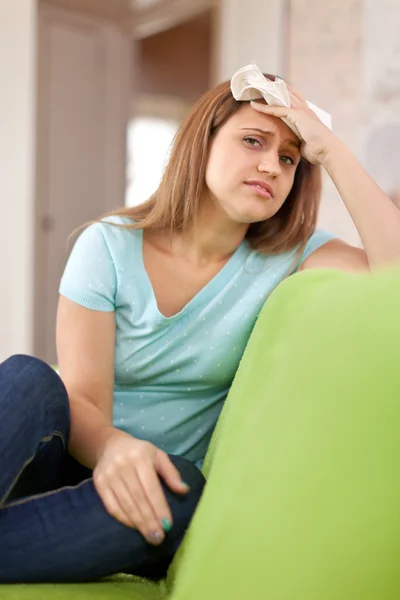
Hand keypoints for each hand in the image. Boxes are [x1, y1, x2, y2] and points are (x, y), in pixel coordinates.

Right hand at [93, 430, 189, 544]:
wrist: (111, 445)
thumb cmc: (140, 453)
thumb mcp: (158, 456)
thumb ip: (171, 473)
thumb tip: (185, 490)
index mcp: (141, 456)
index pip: (151, 487)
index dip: (159, 507)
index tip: (167, 525)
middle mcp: (123, 464)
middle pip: (138, 498)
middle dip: (149, 520)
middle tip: (158, 538)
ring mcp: (109, 474)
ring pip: (125, 504)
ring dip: (138, 523)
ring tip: (149, 536)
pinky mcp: (99, 482)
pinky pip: (111, 506)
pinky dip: (123, 518)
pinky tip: (133, 527)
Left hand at [250, 83, 338, 165]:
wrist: (327, 150)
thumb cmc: (318, 150)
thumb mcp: (305, 142)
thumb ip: (299, 139)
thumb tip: (295, 144)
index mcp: (308, 115)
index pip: (296, 99)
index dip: (287, 92)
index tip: (277, 86)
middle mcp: (305, 110)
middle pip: (289, 93)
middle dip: (277, 86)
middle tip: (266, 80)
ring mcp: (302, 112)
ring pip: (282, 98)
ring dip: (269, 92)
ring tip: (257, 87)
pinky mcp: (297, 116)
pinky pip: (278, 109)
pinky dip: (266, 108)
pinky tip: (255, 106)